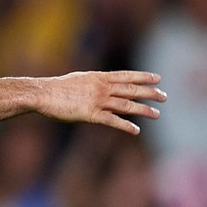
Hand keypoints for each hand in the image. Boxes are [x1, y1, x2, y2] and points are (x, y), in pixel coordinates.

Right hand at [37, 71, 164, 134]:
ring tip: (157, 114)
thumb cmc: (57, 87)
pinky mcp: (91, 114)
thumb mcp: (79, 79)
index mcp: (99, 77)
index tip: (158, 79)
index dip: (143, 77)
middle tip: (164, 97)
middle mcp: (102, 87)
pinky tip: (136, 130)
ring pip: (126, 105)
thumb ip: (94, 81)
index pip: (127, 76)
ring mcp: (97, 101)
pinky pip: (113, 121)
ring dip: (143, 110)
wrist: (43, 94)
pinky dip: (126, 126)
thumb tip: (102, 82)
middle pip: (131, 89)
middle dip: (150, 93)